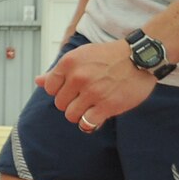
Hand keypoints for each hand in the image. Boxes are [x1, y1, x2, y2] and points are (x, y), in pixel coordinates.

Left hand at [38, 38, 154, 132]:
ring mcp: (93, 92)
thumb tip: (38, 81)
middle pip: (60, 103)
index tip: (72, 89)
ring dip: (79, 115)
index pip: (49, 88)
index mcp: (69, 63)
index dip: (60, 91)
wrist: (140, 57)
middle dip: (70, 103)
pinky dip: (90, 123)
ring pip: (71, 115)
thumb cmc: (110, 57)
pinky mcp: (107, 105)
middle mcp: (78, 77)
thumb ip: (58, 71)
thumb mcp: (81, 56)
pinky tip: (96, 117)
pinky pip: (87, 123)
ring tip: (90, 107)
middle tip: (85, 97)